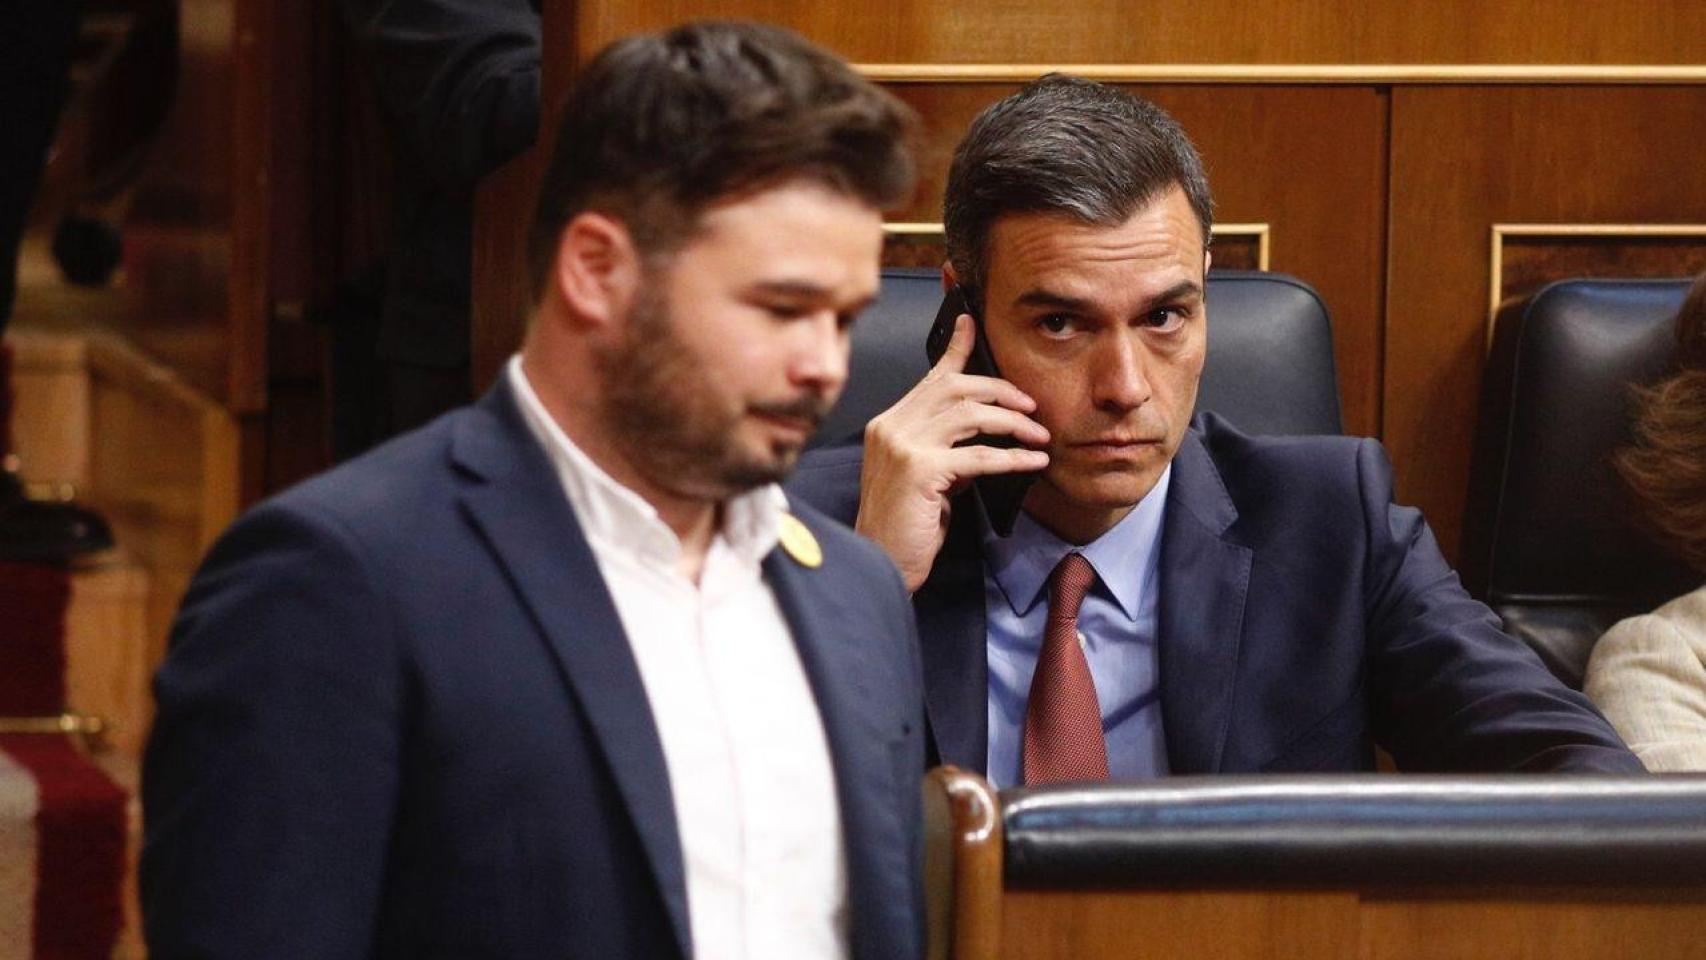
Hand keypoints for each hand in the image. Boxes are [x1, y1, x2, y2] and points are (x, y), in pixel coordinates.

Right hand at [855, 314, 1049, 590]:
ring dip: (1013, 422)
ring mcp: (902, 446)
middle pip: (955, 387)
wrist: (883, 563)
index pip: (929, 377)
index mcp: (889, 424)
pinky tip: (1034, 461)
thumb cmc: (906, 527)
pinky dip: (1013, 456)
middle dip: (1000, 390)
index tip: (971, 321)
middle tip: (1032, 406)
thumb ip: (946, 450)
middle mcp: (891, 426)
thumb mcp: (927, 478)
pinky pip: (979, 455)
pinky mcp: (919, 470)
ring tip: (1040, 435)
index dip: (955, 348)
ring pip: (970, 414)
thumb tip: (985, 436)